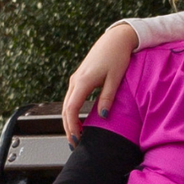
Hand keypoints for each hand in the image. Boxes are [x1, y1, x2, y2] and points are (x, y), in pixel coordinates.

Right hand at [61, 22, 138, 140]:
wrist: (115, 39)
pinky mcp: (79, 78)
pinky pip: (71, 98)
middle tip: (74, 144)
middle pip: (66, 109)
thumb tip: (103, 115)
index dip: (72, 126)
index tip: (77, 139)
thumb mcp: (115, 78)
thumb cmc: (117, 57)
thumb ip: (108, 97)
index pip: (72, 109)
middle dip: (68, 128)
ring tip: (76, 136)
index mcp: (83, 81)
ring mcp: (76, 79)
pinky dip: (71, 112)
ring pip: (67, 104)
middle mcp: (75, 80)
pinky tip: (78, 121)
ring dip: (69, 121)